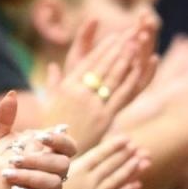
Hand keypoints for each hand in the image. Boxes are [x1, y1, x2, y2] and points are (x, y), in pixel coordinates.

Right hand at [42, 15, 158, 149]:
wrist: (54, 153)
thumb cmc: (50, 129)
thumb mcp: (48, 103)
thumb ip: (53, 83)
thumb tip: (52, 67)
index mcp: (67, 87)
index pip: (88, 62)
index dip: (103, 48)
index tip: (114, 37)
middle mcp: (80, 93)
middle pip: (102, 66)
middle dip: (117, 49)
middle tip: (130, 35)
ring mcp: (93, 105)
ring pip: (112, 77)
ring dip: (125, 59)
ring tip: (136, 44)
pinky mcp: (104, 118)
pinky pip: (120, 95)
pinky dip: (130, 80)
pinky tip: (138, 69)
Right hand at [55, 136, 148, 188]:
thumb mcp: (46, 168)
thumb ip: (59, 151)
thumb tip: (62, 130)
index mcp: (76, 170)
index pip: (99, 154)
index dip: (114, 146)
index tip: (127, 138)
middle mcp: (87, 182)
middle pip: (111, 166)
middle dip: (127, 156)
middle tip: (141, 147)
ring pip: (116, 181)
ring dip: (131, 171)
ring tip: (145, 161)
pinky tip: (138, 185)